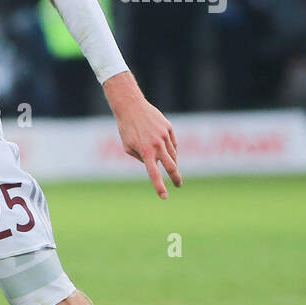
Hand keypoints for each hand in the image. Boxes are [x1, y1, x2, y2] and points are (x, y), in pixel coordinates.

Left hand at [104, 72, 181, 197]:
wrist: (131, 107)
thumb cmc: (126, 129)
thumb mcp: (128, 147)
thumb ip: (141, 158)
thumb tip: (155, 163)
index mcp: (145, 152)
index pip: (154, 174)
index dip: (159, 186)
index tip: (164, 197)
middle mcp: (157, 145)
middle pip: (171, 166)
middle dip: (176, 177)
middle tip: (178, 185)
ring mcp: (164, 136)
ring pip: (173, 154)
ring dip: (171, 161)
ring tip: (168, 164)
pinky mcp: (169, 128)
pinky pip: (172, 143)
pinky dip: (170, 149)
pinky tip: (165, 149)